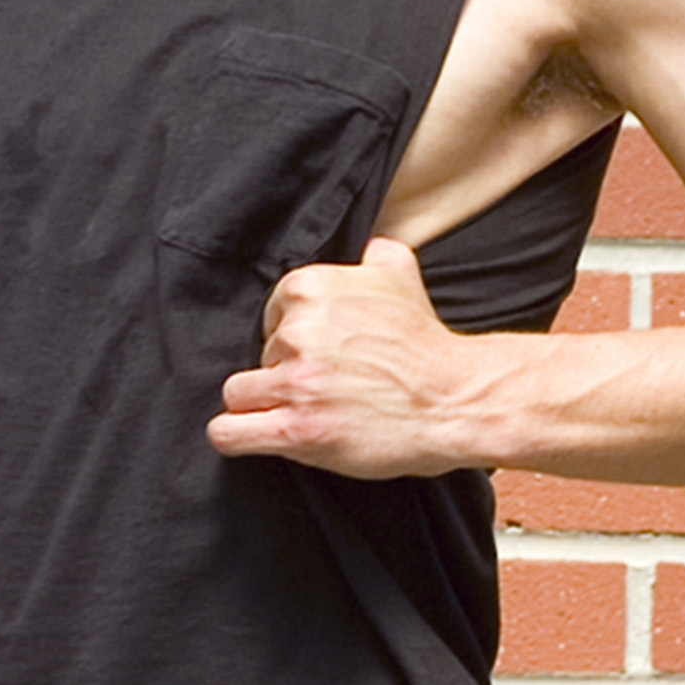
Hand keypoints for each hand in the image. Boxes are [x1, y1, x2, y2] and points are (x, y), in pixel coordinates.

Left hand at [207, 237, 485, 479]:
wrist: (455, 401)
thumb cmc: (426, 347)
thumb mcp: (403, 279)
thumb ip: (377, 257)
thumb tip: (369, 248)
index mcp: (310, 289)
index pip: (269, 316)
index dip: (292, 339)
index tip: (318, 357)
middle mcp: (297, 331)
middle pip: (256, 356)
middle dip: (282, 373)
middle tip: (323, 389)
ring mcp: (295, 383)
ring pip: (238, 393)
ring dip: (261, 406)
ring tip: (296, 414)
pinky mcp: (297, 431)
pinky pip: (230, 432)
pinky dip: (234, 436)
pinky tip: (251, 435)